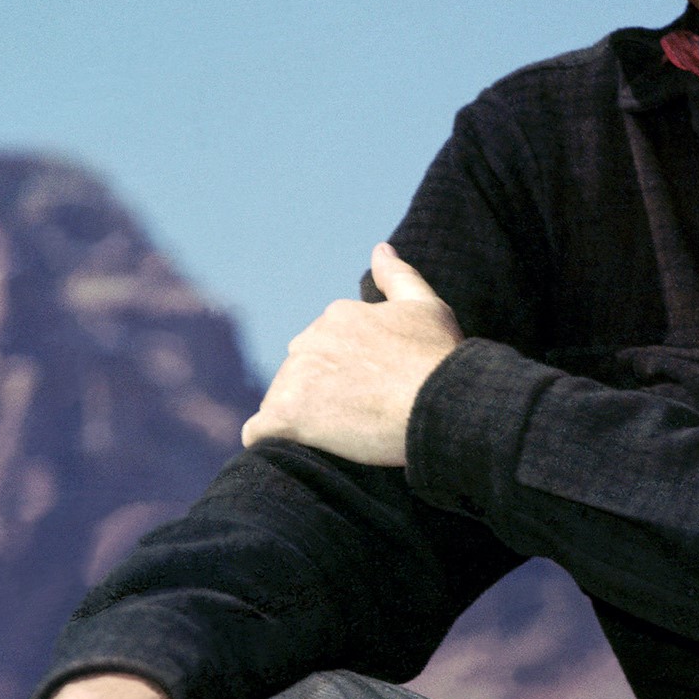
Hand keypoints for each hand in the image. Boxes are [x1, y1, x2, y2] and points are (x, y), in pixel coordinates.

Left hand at [240, 244, 463, 464]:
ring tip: (338, 439)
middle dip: (319, 394)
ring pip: (281, 400)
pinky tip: (289, 449)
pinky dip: (270, 441)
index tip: (371, 392)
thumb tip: (380, 249)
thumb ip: (398, 277)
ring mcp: (295, 377)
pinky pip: (258, 432)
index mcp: (339, 316)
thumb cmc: (439, 359)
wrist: (440, 403)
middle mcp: (310, 340)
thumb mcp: (427, 308)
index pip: (325, 346)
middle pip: (300, 372)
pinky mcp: (286, 416)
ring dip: (301, 419)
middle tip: (357, 419)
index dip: (346, 373)